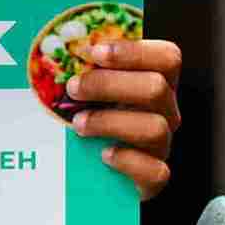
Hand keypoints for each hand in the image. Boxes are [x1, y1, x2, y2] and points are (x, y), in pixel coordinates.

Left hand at [67, 39, 181, 200]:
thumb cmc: (90, 118)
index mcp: (156, 82)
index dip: (134, 51)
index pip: (167, 58)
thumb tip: (57, 48)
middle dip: (109, 84)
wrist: (95, 170)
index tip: (95, 52)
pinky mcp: (154, 176)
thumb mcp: (89, 90)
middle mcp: (166, 111)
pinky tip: (104, 155)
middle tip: (74, 88)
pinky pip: (154, 170)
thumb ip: (83, 68)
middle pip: (157, 88)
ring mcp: (162, 145)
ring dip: (110, 122)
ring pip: (154, 128)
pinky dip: (127, 160)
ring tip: (79, 124)